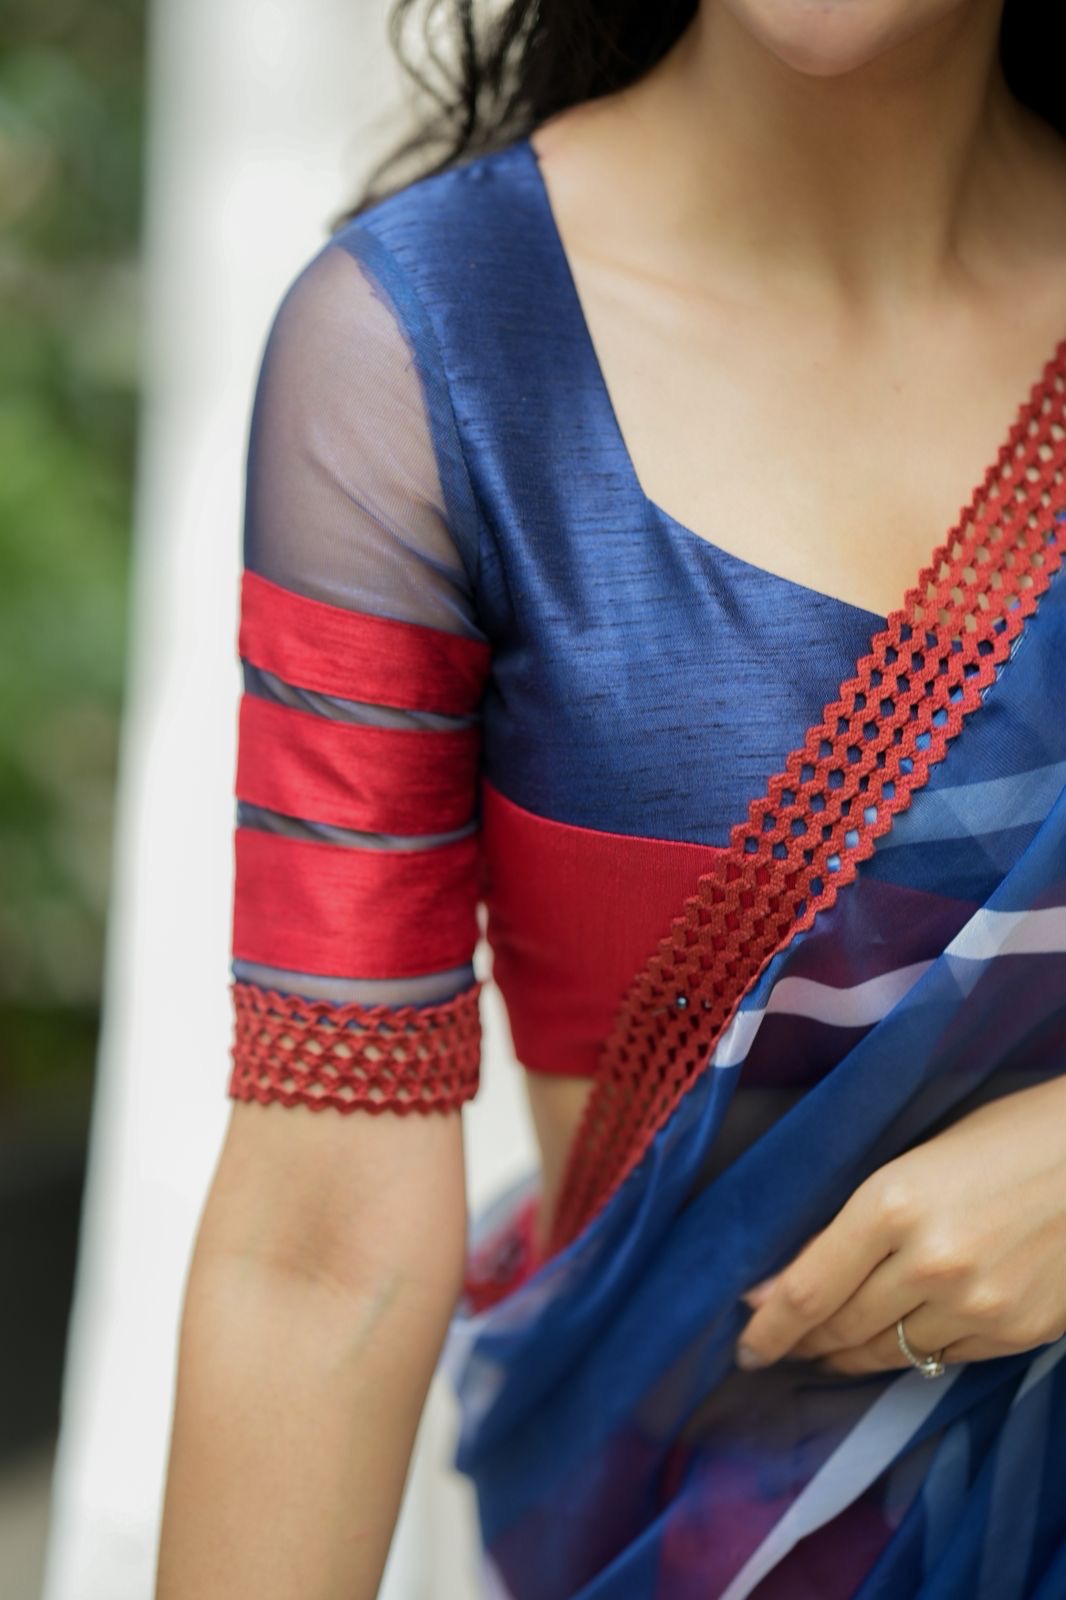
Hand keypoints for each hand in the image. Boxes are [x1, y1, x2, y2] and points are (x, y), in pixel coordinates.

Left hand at [735, 1075, 1065, 1374]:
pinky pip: (943, 1358)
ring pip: (889, 1353)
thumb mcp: (917, 1158)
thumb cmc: (1008, 1135)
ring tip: (829, 1351)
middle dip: (802, 1343)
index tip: (746, 1344)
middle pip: (841, 1328)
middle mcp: (930, 1263)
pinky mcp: (1017, 1332)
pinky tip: (898, 1343)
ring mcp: (977, 1305)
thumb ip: (856, 1218)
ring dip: (850, 1356)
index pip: (808, 1289)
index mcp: (892, 1203)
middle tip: (778, 1347)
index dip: (768, 1328)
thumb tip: (790, 1274)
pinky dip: (913, 1353)